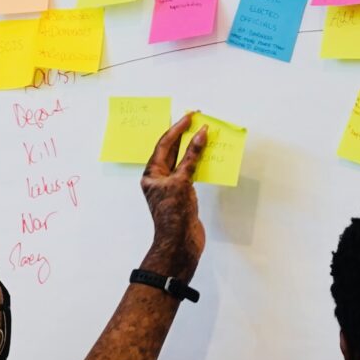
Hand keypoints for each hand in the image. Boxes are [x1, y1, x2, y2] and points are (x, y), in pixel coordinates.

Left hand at [139, 112, 208, 279]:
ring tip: (205, 134)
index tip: (190, 116)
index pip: (164, 144)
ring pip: (183, 161)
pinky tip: (208, 155)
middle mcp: (159, 178)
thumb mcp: (181, 181)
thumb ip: (191, 157)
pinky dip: (199, 163)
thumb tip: (200, 135)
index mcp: (151, 174)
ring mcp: (172, 187)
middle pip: (172, 151)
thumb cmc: (174, 214)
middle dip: (185, 136)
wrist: (180, 242)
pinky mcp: (184, 195)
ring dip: (194, 149)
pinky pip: (191, 173)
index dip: (177, 129)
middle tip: (198, 120)